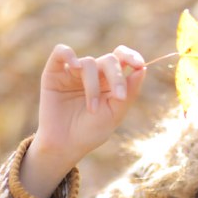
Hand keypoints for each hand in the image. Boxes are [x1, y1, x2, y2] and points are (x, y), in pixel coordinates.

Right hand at [20, 44, 145, 197]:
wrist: (65, 146)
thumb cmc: (90, 132)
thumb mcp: (114, 115)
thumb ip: (129, 93)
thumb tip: (143, 69)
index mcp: (110, 81)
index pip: (122, 58)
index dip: (132, 56)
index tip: (139, 65)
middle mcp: (93, 73)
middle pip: (109, 60)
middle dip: (116, 76)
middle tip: (119, 97)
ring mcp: (73, 71)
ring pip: (88, 63)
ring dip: (93, 86)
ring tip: (92, 109)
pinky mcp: (54, 72)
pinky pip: (61, 52)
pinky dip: (68, 54)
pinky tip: (75, 66)